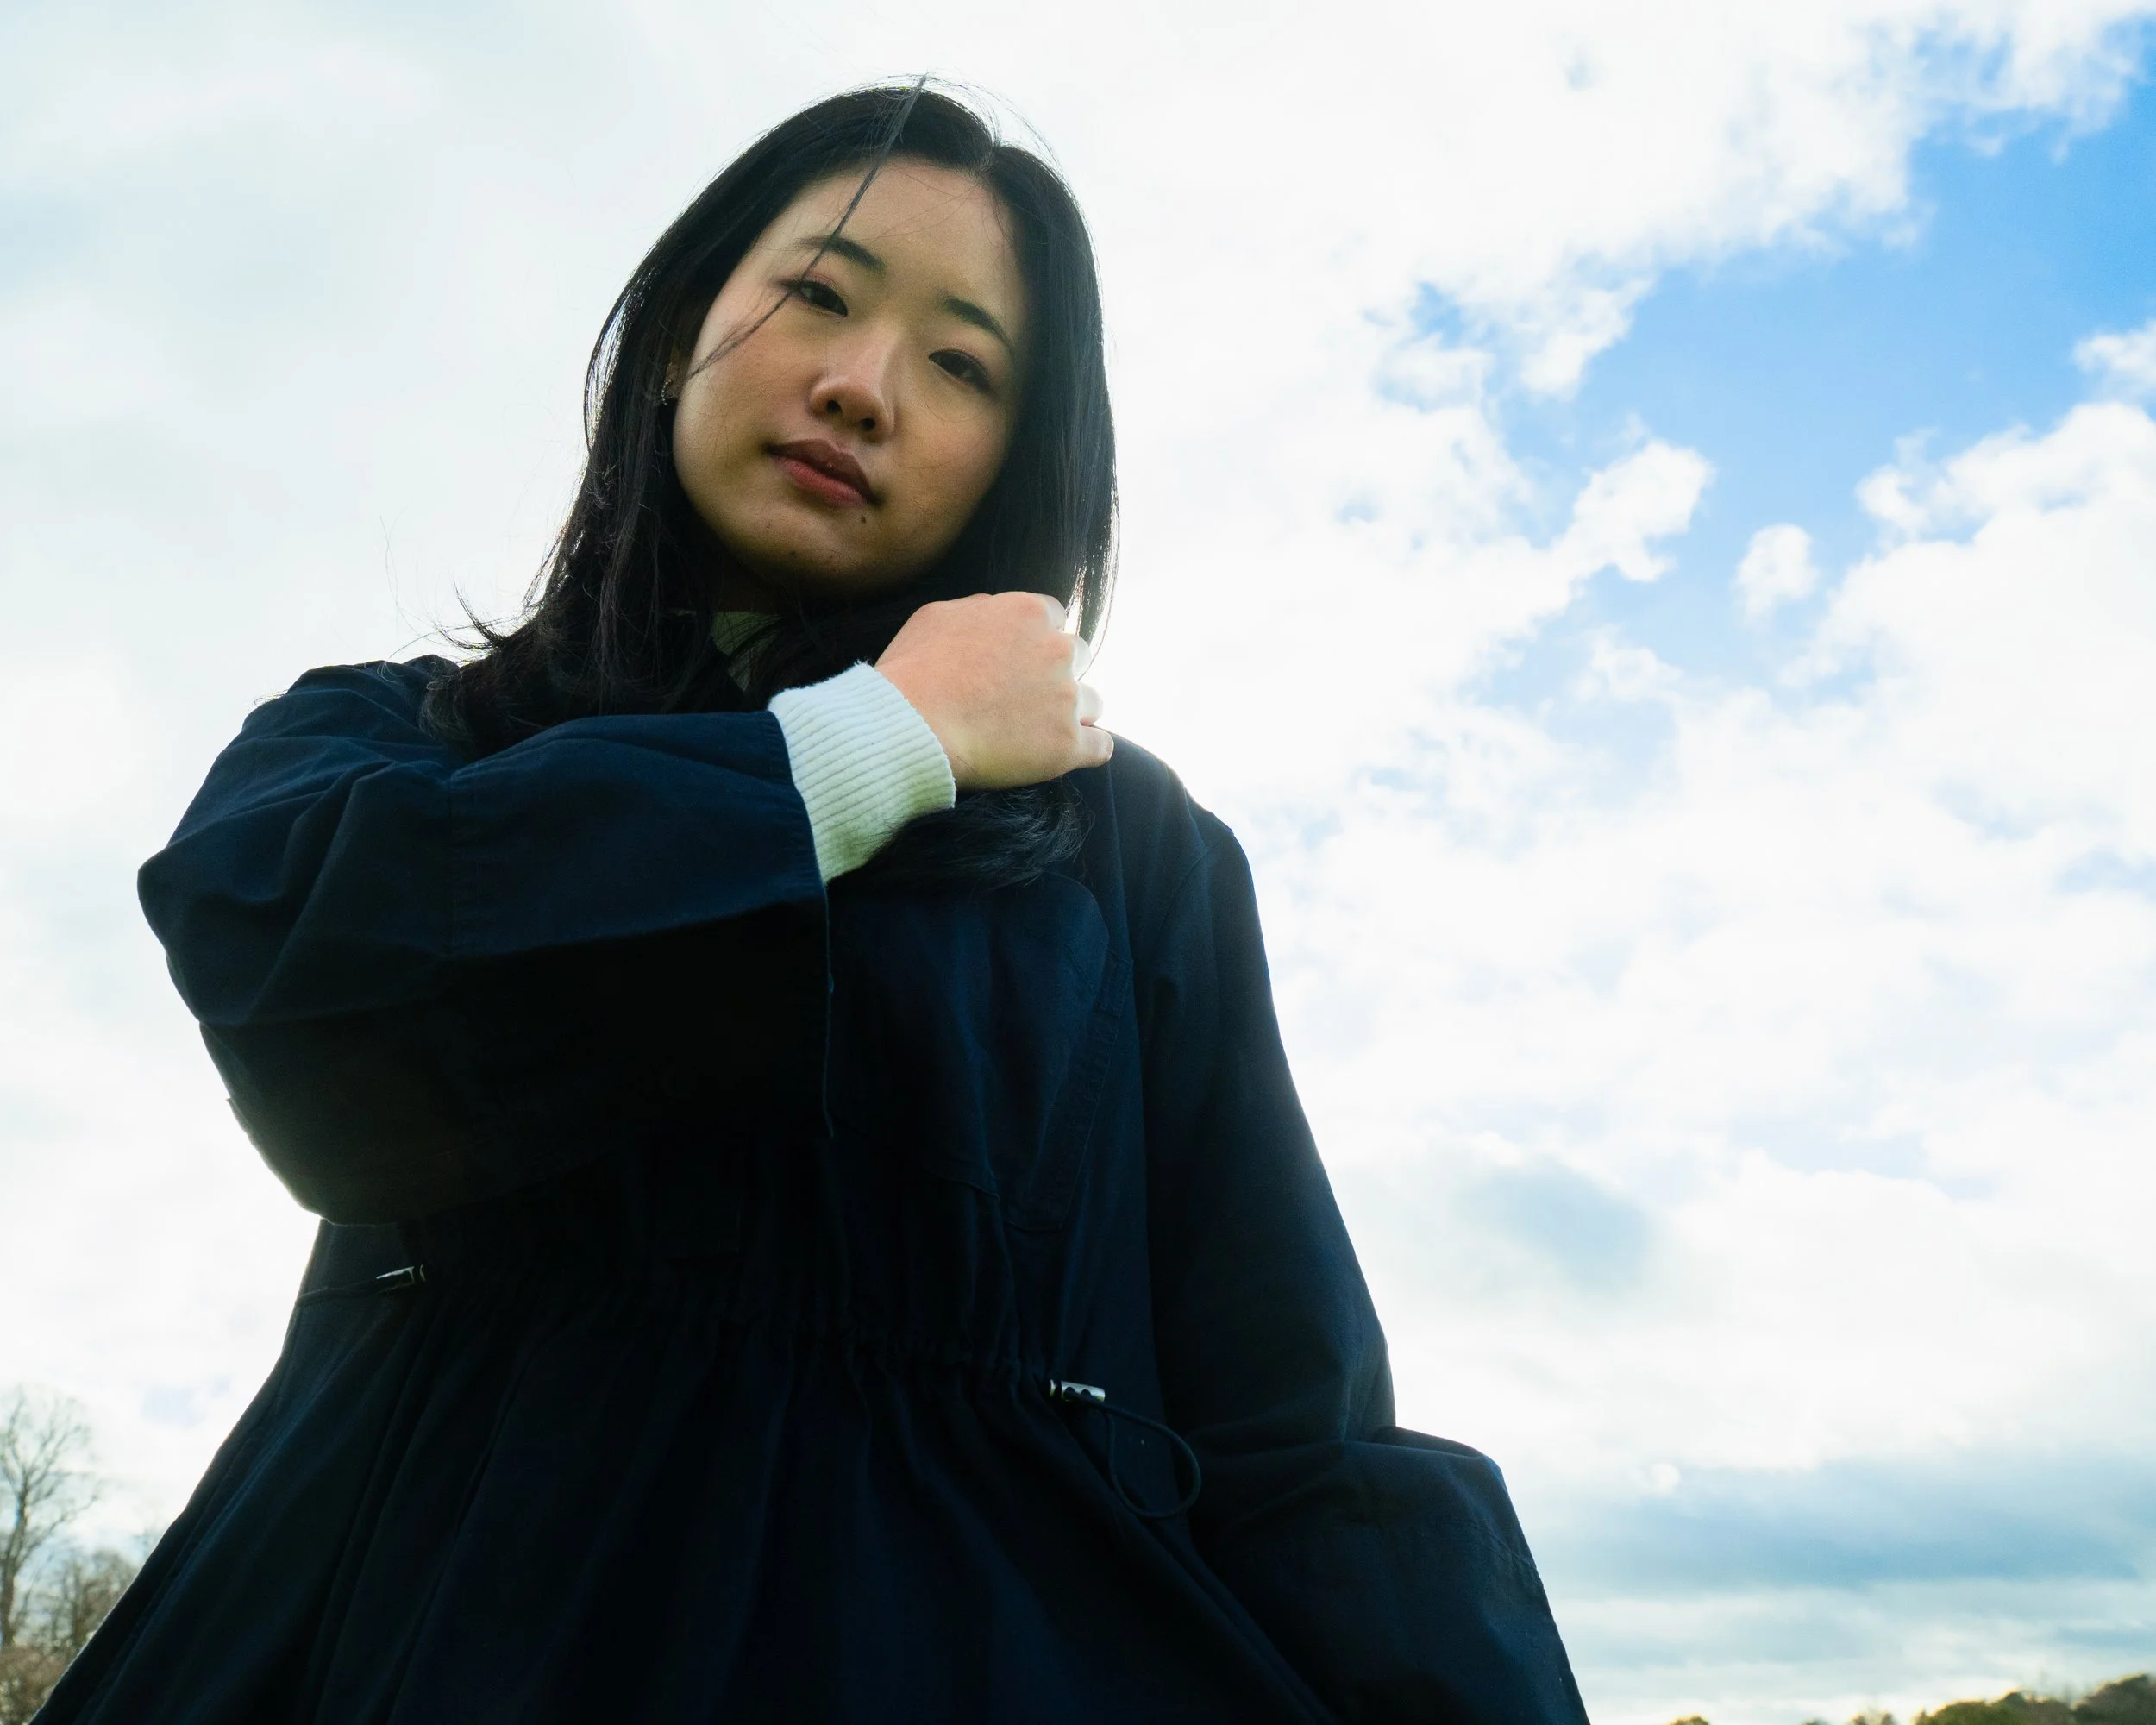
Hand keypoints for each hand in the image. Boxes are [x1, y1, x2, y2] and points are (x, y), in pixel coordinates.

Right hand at [875, 592, 1112, 790]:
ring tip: (1035, 731)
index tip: (1018, 661)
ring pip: (1091, 702)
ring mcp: (1066, 698)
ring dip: (1070, 713)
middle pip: (1077, 657)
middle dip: (1056, 673)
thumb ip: (979, 610)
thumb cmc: (913, 672)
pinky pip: (1101, 746)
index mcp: (1028, 612)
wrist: (910, 727)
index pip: (1055, 618)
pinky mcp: (1067, 745)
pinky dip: (1086, 750)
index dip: (1036, 641)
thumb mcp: (937, 616)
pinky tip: (1063, 753)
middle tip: (1024, 697)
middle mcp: (1057, 649)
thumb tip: (995, 612)